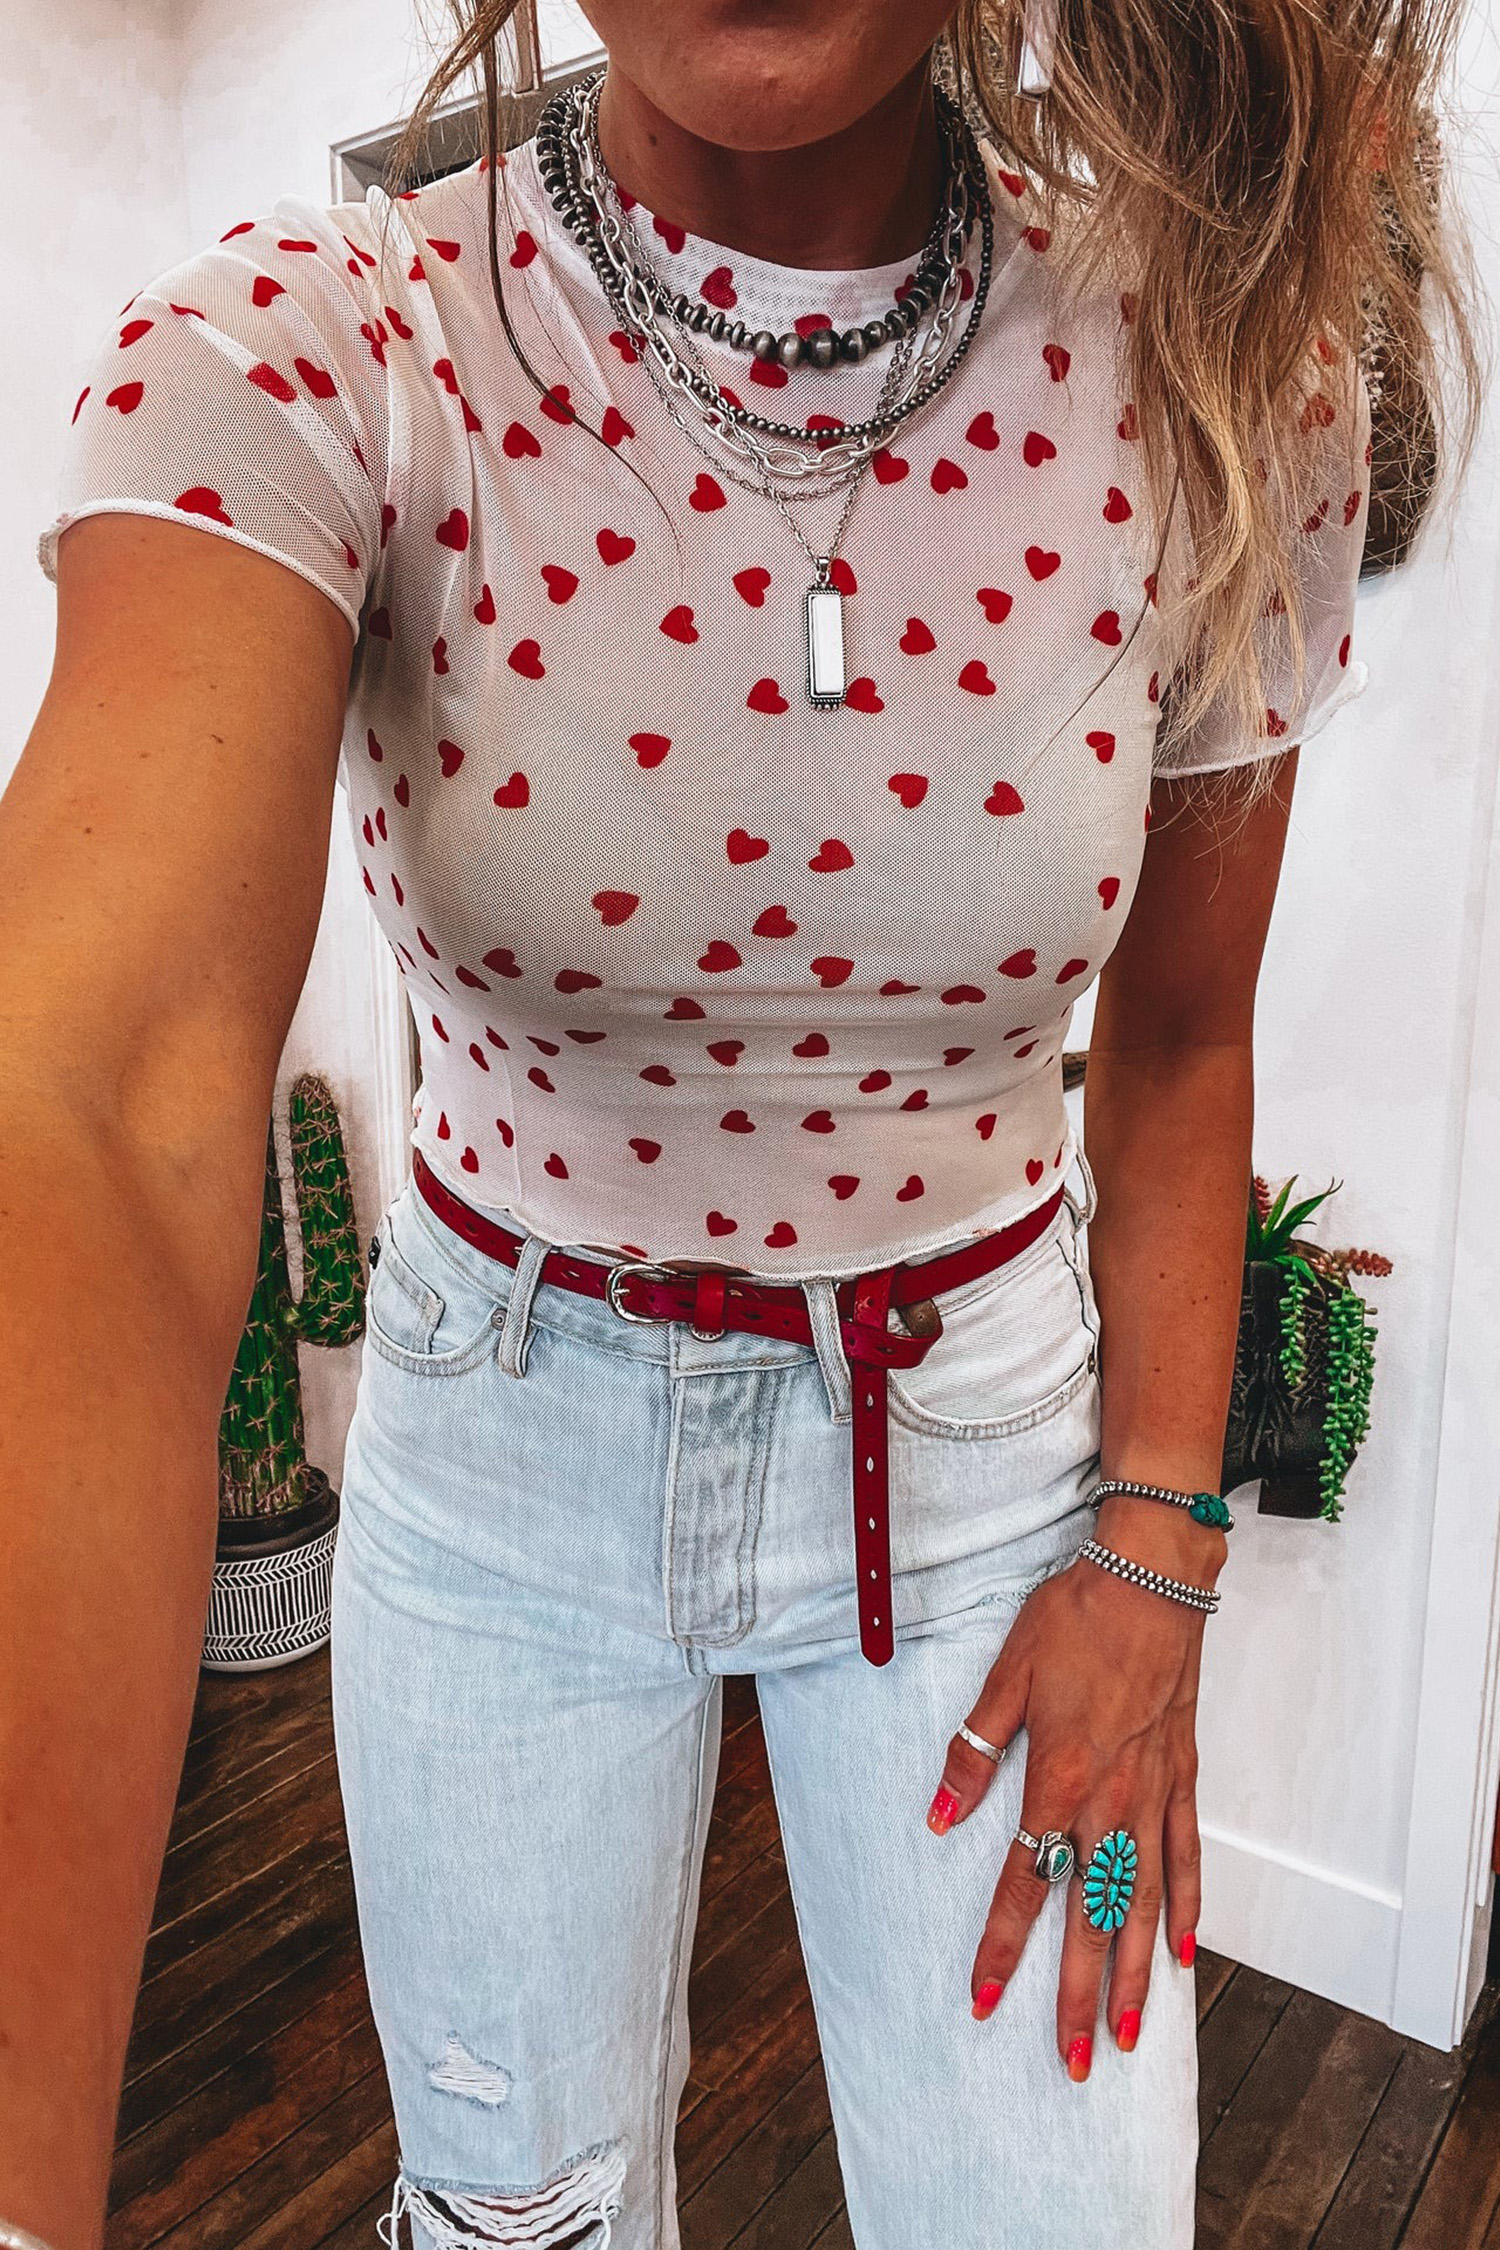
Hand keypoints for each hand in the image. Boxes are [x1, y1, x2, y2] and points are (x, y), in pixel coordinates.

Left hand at [925, 1502, 1221, 2078]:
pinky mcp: (1183, 1775)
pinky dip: (1187, 1907)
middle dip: (1079, 1994)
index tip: (985, 1999)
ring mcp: (1154, 1793)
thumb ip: (974, 1752)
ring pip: (1144, 1902)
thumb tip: (940, 1817)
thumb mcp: (1006, 1676)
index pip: (1023, 1883)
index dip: (1002, 1947)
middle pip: (1091, 1917)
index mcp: (1059, 1780)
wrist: (1151, 1576)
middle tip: (1073, 2060)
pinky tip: (1185, 1951)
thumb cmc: (1075, 1617)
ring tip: (1129, 2034)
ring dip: (1137, 1973)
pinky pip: (1186, 1855)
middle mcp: (1111, 1801)